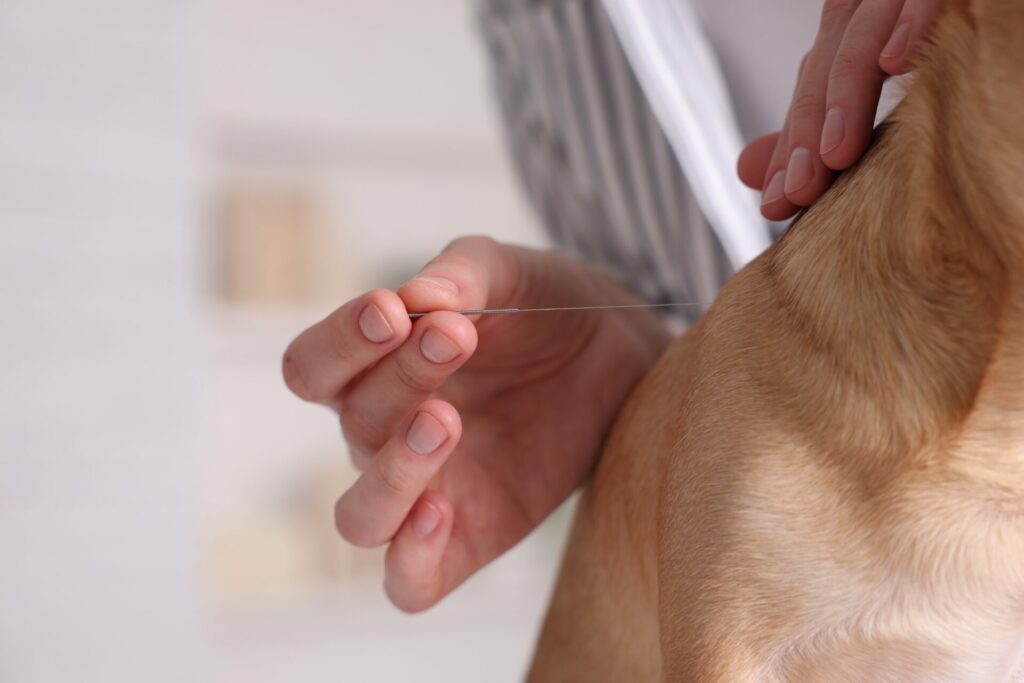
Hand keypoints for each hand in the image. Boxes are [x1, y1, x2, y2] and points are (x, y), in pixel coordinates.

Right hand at [282, 237, 670, 611]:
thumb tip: (418, 298)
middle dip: (400, 378)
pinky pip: (409, 584)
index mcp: (371, 368)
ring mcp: (421, 493)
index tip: (392, 311)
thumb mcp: (510, 272)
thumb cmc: (541, 307)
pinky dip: (410, 560)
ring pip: (359, 518)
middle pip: (352, 423)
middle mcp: (381, 435)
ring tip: (444, 421)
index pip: (311, 368)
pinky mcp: (467, 540)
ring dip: (392, 473)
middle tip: (456, 338)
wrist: (614, 353)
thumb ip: (462, 275)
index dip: (339, 343)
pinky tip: (441, 512)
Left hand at [737, 0, 944, 219]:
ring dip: (848, 91)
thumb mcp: (875, 78)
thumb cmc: (957, 37)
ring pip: (865, 25)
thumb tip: (744, 169)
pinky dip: (914, 18)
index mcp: (856, 20)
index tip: (775, 204)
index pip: (813, 83)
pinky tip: (897, 61)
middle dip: (808, 128)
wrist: (1005, 6)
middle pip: (829, 58)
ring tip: (835, 154)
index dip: (792, 142)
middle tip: (796, 194)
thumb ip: (815, 120)